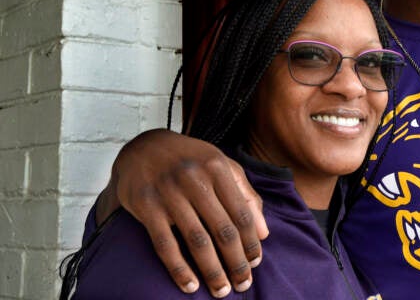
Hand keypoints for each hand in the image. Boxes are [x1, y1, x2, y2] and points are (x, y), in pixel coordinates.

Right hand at [97, 129, 268, 297]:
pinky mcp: (147, 206)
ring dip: (212, 270)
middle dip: (236, 262)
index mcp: (218, 168)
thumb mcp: (222, 166)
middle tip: (243, 285)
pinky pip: (165, 244)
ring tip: (221, 290)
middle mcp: (195, 179)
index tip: (255, 264)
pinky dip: (179, 269)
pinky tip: (190, 285)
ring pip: (197, 241)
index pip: (241, 213)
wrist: (142, 147)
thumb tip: (264, 233)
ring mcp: (169, 193)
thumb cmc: (191, 160)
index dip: (251, 242)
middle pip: (223, 230)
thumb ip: (246, 195)